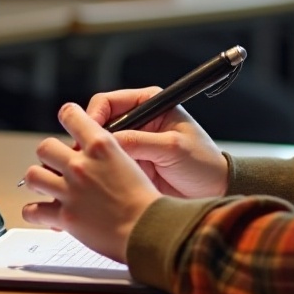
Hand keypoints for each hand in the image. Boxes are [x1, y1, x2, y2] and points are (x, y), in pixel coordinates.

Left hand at [21, 103, 161, 261]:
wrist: (148, 228)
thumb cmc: (145, 198)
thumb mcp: (130, 162)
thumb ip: (109, 154)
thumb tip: (97, 151)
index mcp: (101, 145)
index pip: (71, 115)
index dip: (68, 116)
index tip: (68, 119)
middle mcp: (81, 164)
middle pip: (45, 146)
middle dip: (50, 155)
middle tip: (58, 164)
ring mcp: (69, 190)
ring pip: (32, 175)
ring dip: (39, 180)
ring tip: (47, 186)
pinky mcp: (64, 216)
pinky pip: (33, 211)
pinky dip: (34, 212)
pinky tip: (42, 212)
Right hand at [85, 87, 228, 197]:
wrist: (214, 191)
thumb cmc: (202, 163)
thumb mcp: (172, 148)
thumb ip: (139, 142)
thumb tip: (107, 141)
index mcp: (150, 104)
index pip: (109, 102)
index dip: (94, 117)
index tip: (88, 135)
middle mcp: (138, 121)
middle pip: (99, 125)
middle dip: (87, 140)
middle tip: (80, 158)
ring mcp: (132, 144)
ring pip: (99, 147)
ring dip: (91, 159)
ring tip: (83, 174)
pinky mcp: (130, 166)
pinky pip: (106, 166)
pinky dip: (98, 173)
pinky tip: (93, 185)